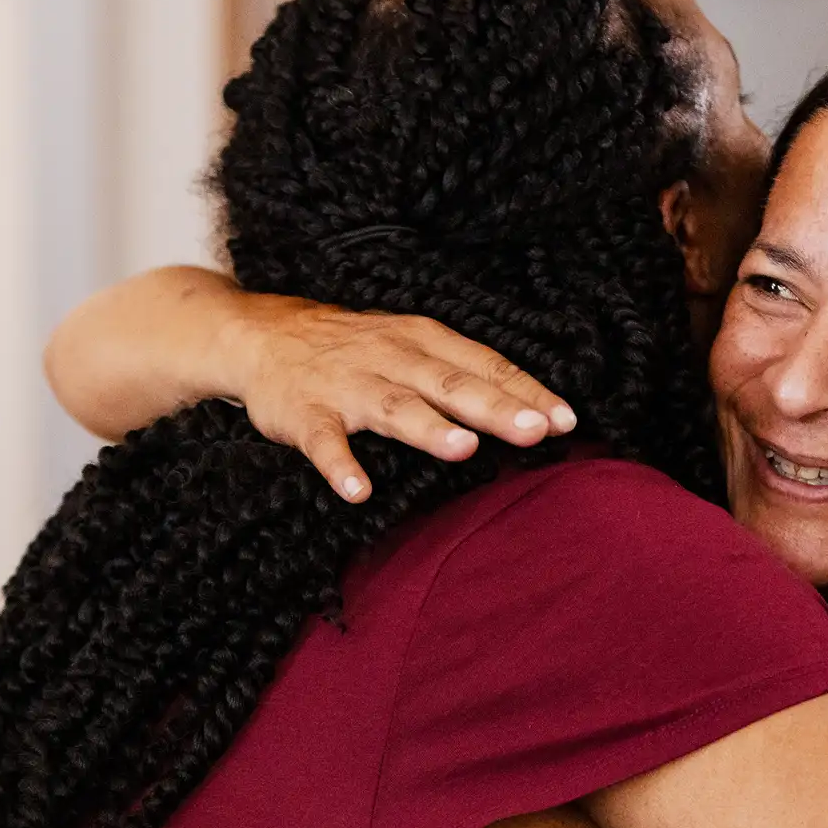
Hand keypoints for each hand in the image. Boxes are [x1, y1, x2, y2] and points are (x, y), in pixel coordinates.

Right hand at [228, 295, 575, 501]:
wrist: (260, 336)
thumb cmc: (354, 349)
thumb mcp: (412, 346)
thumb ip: (464, 376)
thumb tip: (532, 412)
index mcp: (423, 341)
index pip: (485, 366)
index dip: (526, 392)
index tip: (566, 420)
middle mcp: (391, 359)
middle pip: (450, 384)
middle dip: (494, 407)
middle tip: (535, 430)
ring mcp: (347, 386)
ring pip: (394, 407)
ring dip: (428, 428)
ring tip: (463, 448)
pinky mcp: (305, 414)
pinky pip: (324, 443)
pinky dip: (340, 466)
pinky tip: (359, 491)